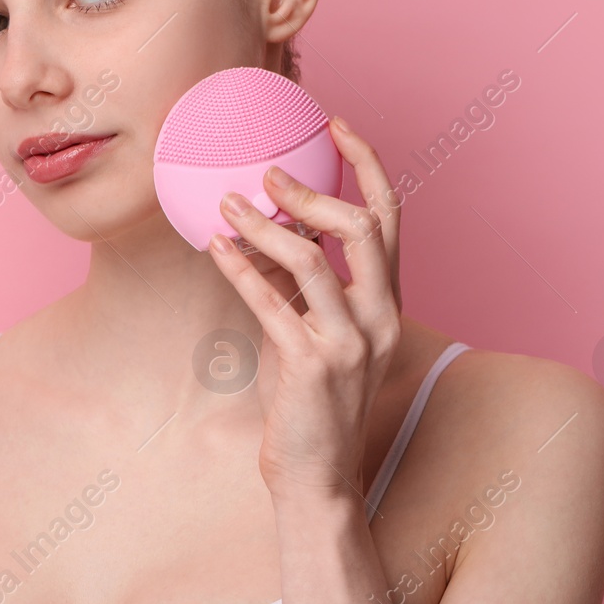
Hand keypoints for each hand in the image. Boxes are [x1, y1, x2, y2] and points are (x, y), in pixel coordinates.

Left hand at [206, 116, 403, 505]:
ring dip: (266, 225)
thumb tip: (265, 226)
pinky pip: (273, 303)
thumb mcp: (318, 333)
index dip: (367, 164)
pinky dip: (241, 269)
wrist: (319, 479)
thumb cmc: (312, 404)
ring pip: (314, 260)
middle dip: (314, 190)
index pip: (389, 216)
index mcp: (387, 303)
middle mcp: (380, 317)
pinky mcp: (313, 366)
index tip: (336, 124)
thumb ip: (304, 285)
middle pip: (362, 227)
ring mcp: (350, 343)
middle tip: (266, 172)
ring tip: (226, 205)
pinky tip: (215, 247)